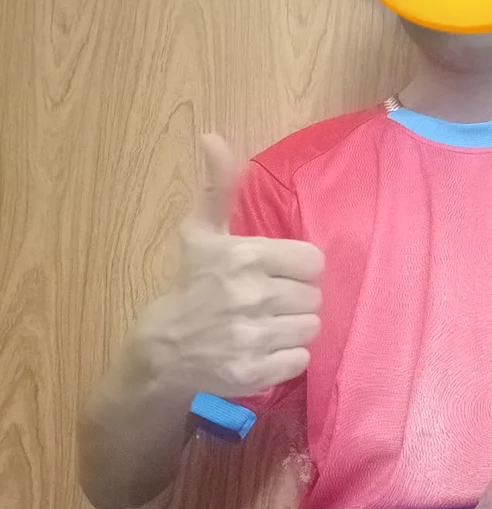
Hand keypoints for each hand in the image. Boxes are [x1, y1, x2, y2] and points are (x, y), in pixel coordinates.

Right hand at [132, 135, 323, 397]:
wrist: (161, 351)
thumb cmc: (190, 286)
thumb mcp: (200, 234)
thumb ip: (217, 187)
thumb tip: (213, 137)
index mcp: (244, 255)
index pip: (313, 261)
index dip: (298, 268)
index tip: (277, 274)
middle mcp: (251, 295)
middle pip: (313, 296)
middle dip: (294, 300)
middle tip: (268, 303)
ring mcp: (252, 336)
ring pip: (310, 328)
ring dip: (293, 329)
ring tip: (266, 326)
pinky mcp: (254, 372)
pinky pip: (299, 360)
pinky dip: (286, 358)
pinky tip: (263, 350)